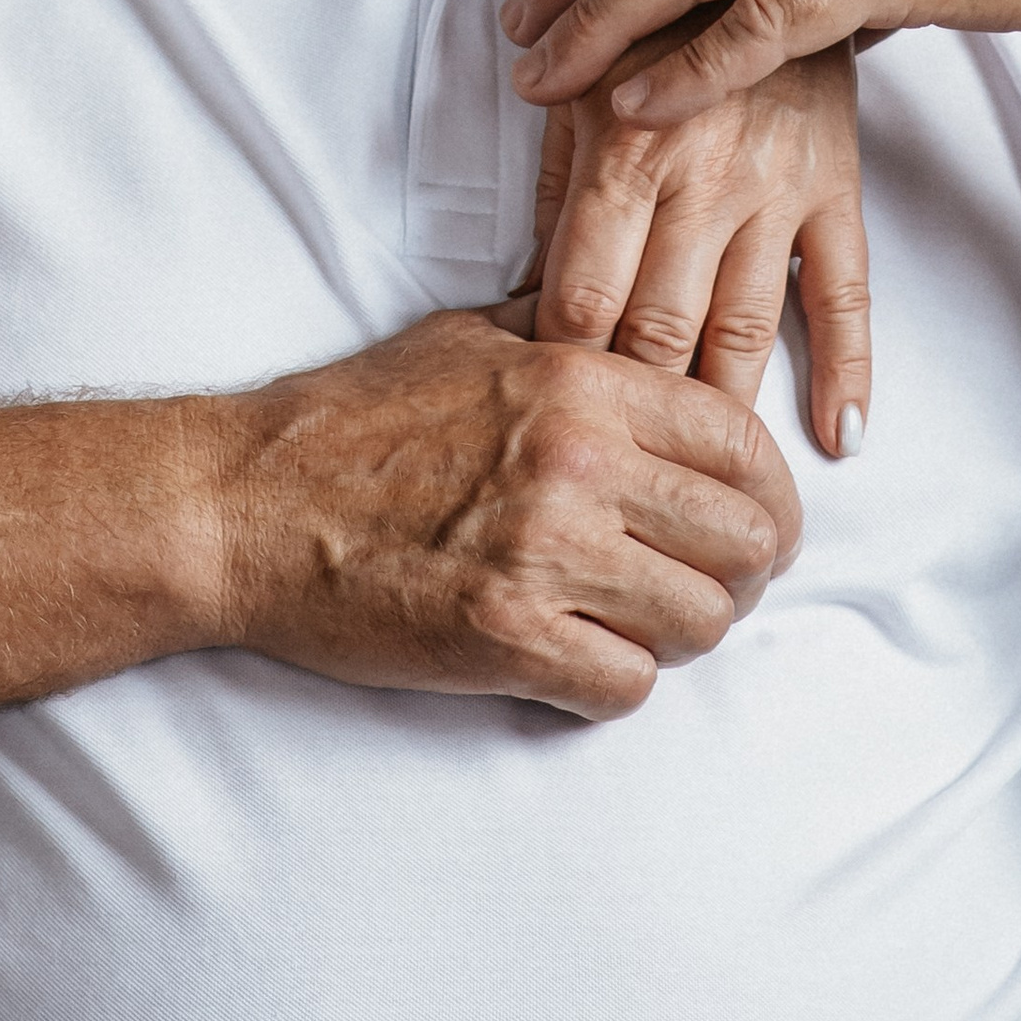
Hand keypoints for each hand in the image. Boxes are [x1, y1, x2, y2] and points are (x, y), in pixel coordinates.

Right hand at [216, 307, 800, 722]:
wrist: (252, 502)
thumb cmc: (355, 419)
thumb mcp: (470, 335)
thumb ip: (568, 336)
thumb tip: (646, 343)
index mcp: (577, 381)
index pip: (742, 441)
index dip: (768, 492)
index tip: (756, 519)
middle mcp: (576, 462)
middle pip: (744, 537)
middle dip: (745, 571)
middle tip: (712, 583)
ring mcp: (544, 555)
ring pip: (701, 620)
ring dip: (681, 632)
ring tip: (639, 623)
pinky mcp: (506, 639)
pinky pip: (627, 685)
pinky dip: (615, 683)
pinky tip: (581, 659)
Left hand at [519, 35, 868, 459]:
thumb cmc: (651, 15)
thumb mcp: (578, 79)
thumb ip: (554, 185)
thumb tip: (530, 294)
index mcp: (624, 147)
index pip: (581, 295)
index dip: (559, 364)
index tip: (549, 407)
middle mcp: (701, 176)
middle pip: (658, 329)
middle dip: (633, 407)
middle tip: (619, 465)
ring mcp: (777, 188)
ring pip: (744, 331)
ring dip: (722, 415)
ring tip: (707, 483)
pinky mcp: (837, 188)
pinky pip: (846, 294)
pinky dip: (847, 373)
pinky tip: (839, 438)